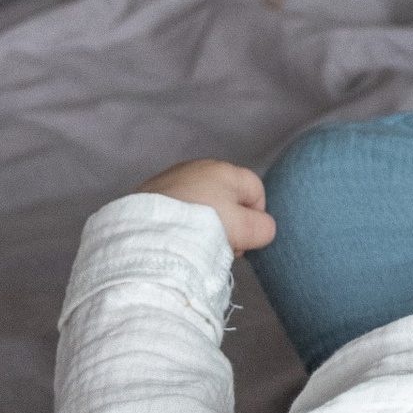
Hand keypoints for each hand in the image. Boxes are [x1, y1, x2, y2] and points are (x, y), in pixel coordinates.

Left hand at [139, 158, 274, 255]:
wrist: (148, 232)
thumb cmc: (202, 227)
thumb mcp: (245, 230)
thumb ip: (263, 227)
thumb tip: (263, 228)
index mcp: (225, 170)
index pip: (256, 190)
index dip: (256, 218)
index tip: (243, 240)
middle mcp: (198, 168)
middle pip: (227, 197)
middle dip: (229, 223)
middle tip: (220, 245)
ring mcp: (172, 178)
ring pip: (201, 203)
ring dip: (204, 223)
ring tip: (195, 244)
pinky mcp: (149, 193)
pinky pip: (177, 207)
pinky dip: (181, 222)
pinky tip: (174, 238)